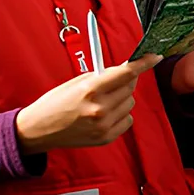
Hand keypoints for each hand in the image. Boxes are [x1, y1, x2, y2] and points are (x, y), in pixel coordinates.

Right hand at [16, 55, 162, 153]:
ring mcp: (104, 125)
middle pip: (130, 88)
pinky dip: (120, 115)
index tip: (154, 57)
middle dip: (125, 82)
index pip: (126, 73)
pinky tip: (103, 115)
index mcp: (90, 90)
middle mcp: (100, 108)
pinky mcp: (106, 137)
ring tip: (101, 102)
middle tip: (111, 83)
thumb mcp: (75, 83)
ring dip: (121, 99)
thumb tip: (125, 71)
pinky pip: (127, 120)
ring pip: (130, 104)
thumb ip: (101, 77)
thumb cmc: (55, 103)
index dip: (143, 63)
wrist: (39, 129)